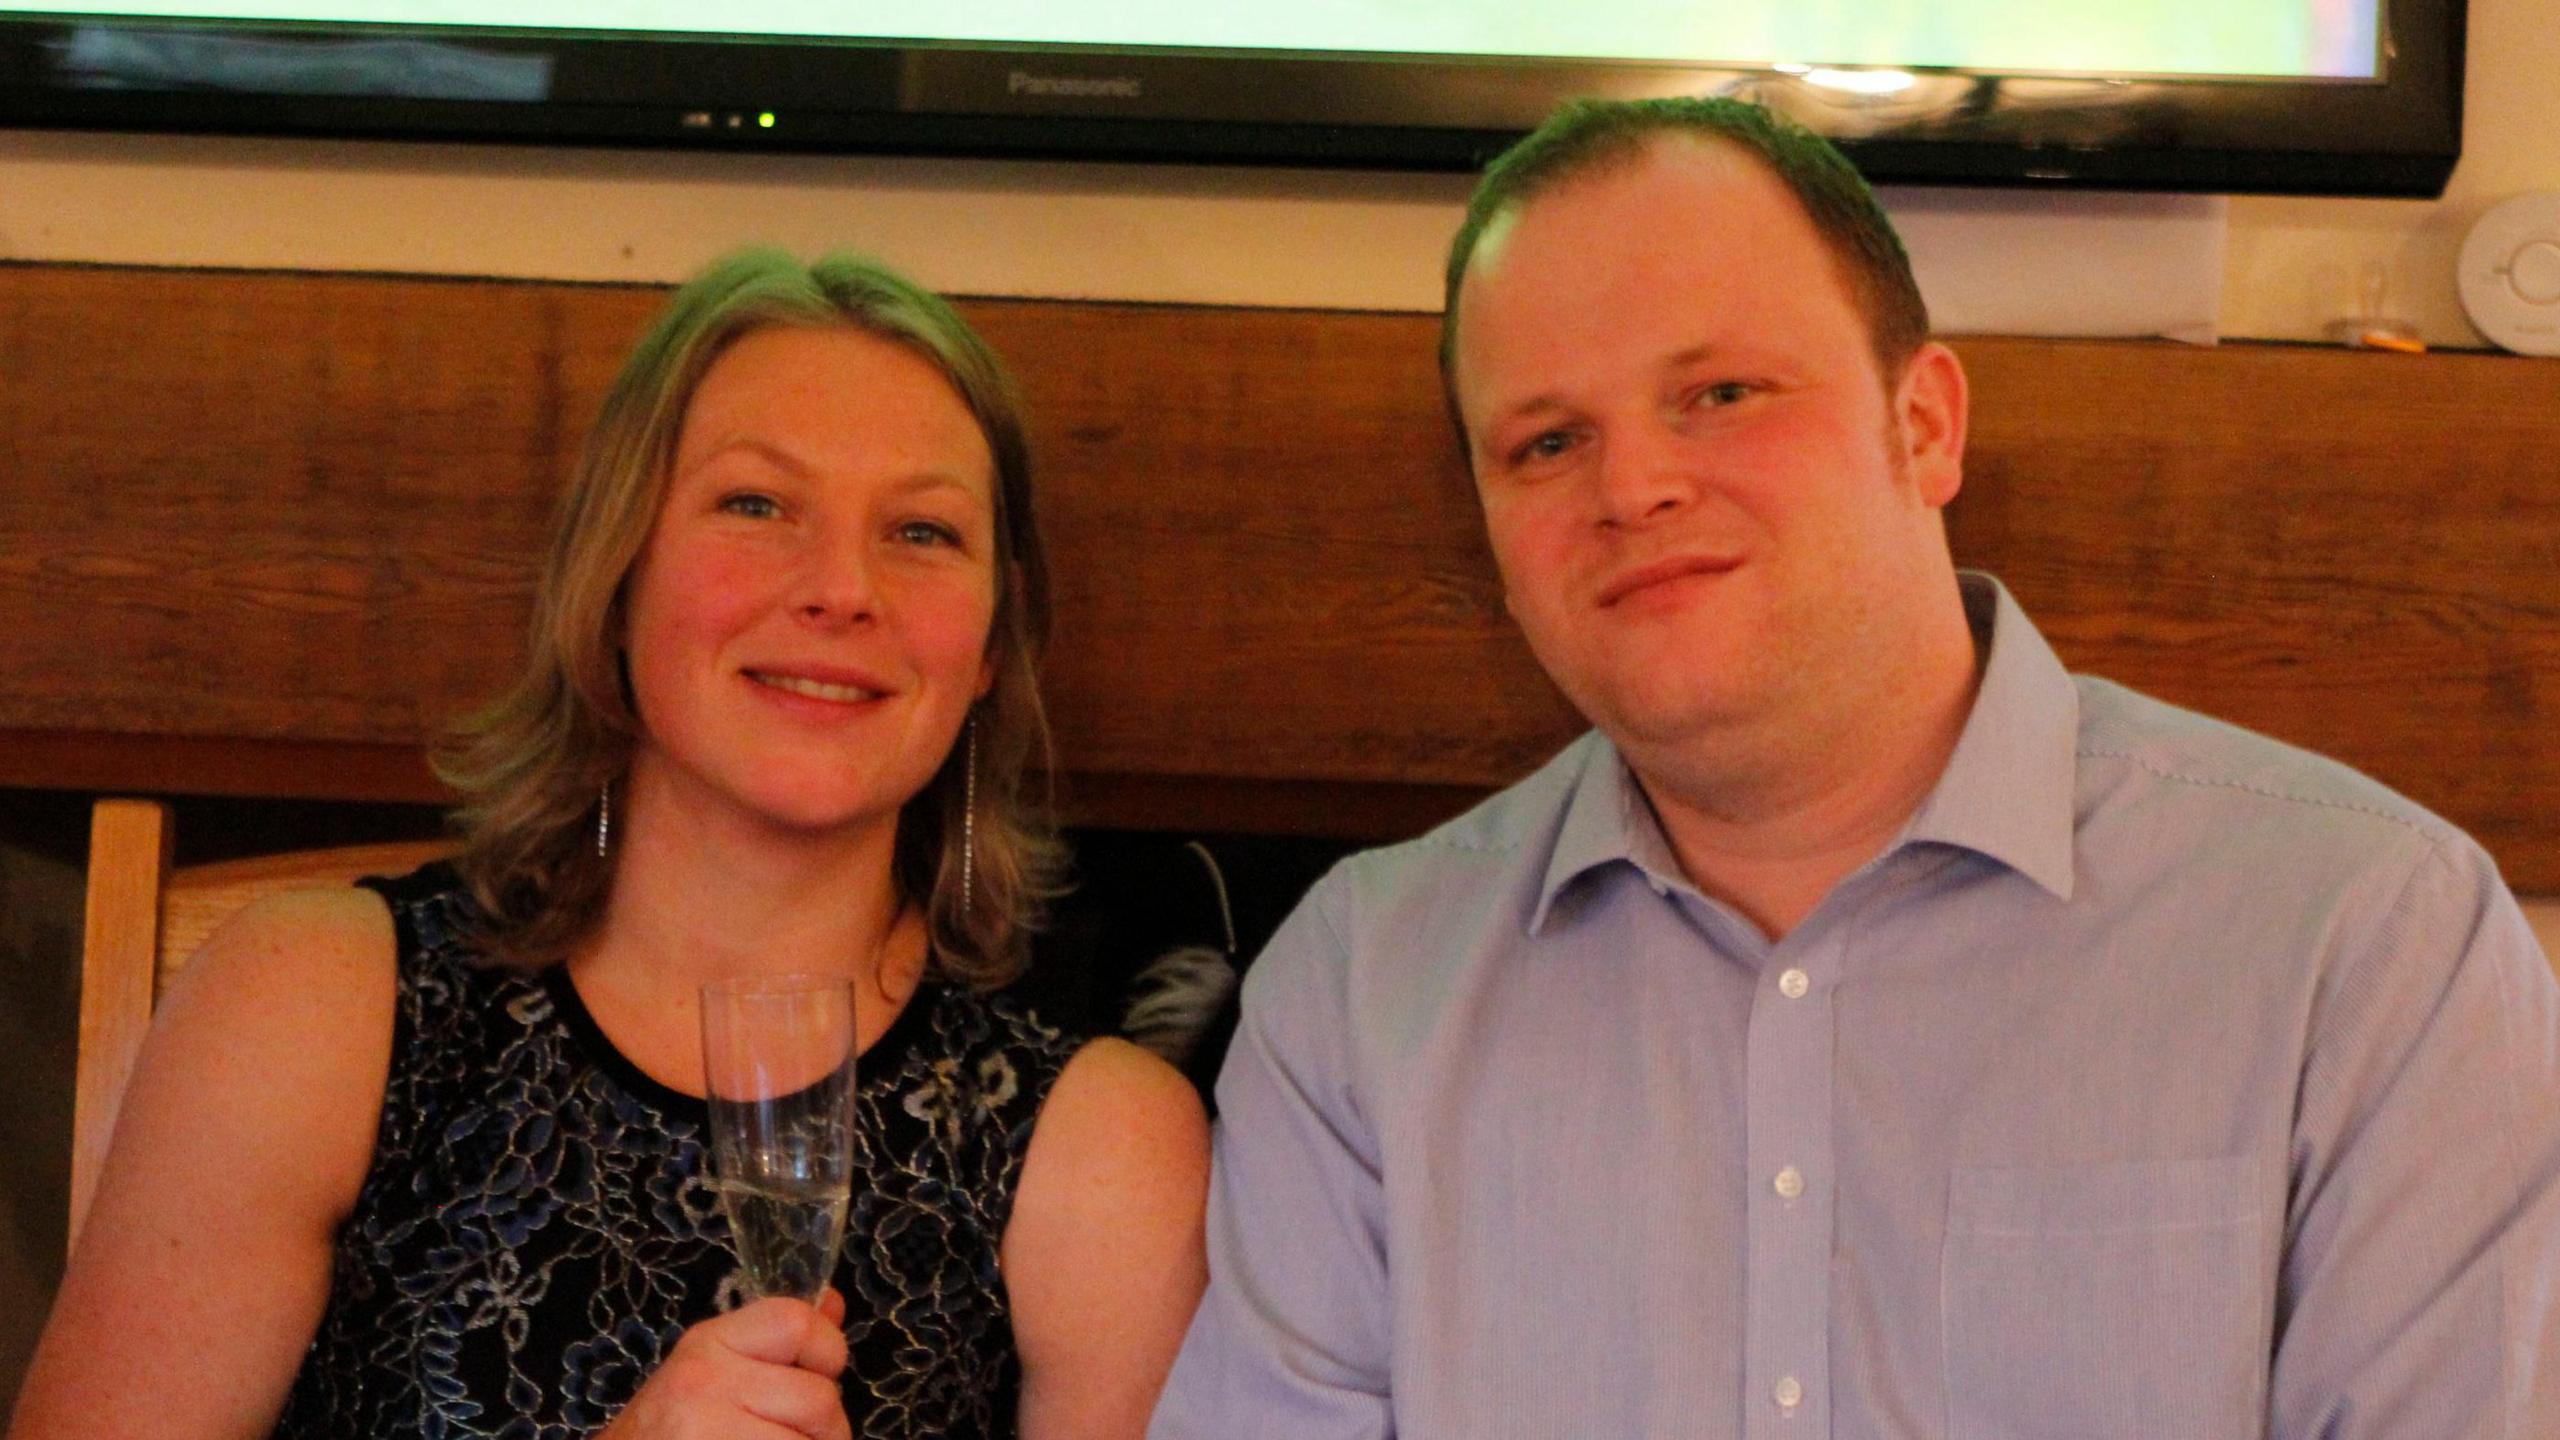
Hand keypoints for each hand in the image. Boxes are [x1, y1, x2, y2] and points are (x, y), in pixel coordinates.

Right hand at [598, 1290, 850, 1439]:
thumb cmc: (670, 1429)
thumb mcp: (714, 1372)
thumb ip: (777, 1341)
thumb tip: (832, 1306)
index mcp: (710, 1341)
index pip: (798, 1322)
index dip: (828, 1352)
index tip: (817, 1379)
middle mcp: (705, 1378)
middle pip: (820, 1398)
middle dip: (825, 1430)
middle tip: (795, 1438)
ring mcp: (706, 1427)